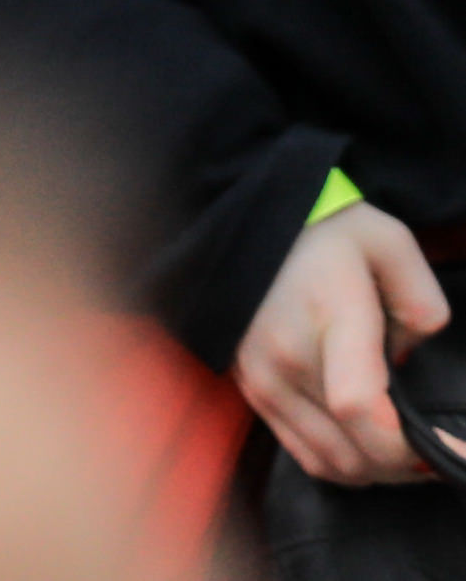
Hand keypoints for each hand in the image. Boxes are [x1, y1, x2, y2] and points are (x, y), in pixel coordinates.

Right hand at [241, 206, 451, 486]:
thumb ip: (422, 306)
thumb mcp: (392, 245)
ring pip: (329, 463)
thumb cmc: (324, 230)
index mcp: (327, 321)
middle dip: (404, 467)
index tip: (445, 448)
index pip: (360, 408)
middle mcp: (286, 360)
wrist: (244, 220)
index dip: (407, 447)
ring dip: (374, 470)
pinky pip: (302, 452)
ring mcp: (262, 379)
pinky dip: (341, 462)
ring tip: (403, 450)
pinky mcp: (249, 388)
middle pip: (353, 452)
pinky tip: (365, 443)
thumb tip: (410, 359)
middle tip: (434, 449)